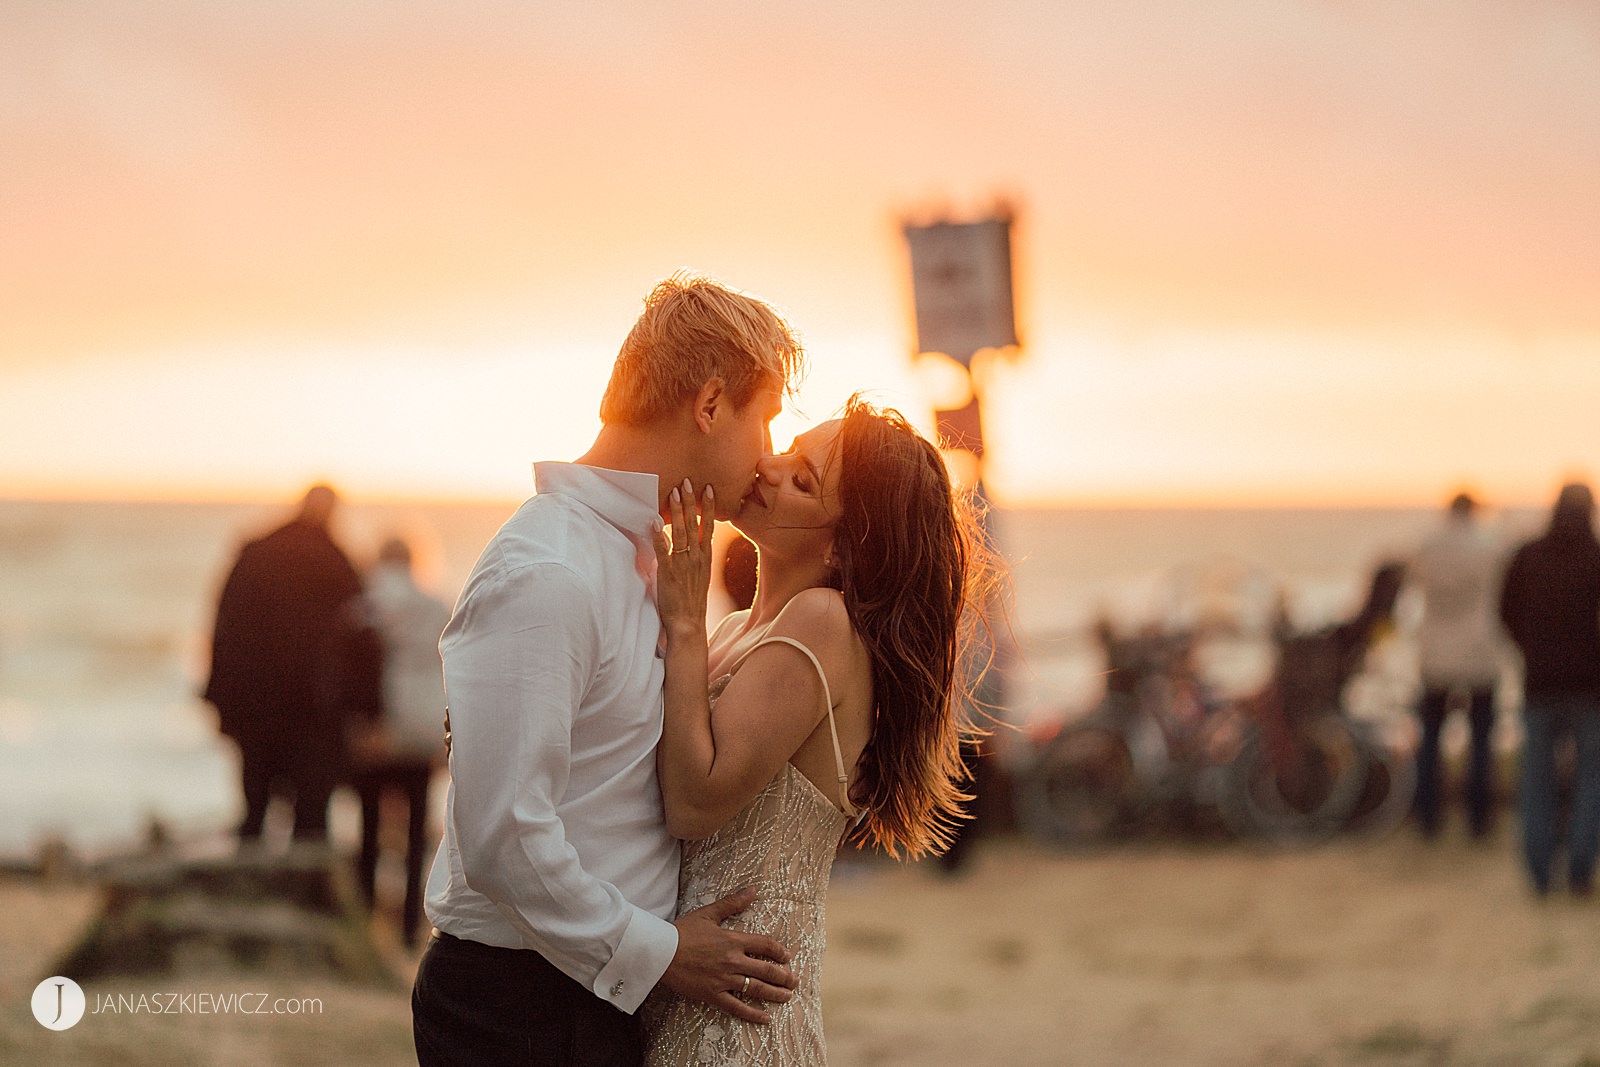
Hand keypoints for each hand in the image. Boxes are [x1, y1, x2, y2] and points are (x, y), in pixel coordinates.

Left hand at [652, 480, 713, 633]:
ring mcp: (684, 563)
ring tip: (674, 491)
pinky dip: (658, 535)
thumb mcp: (697, 576)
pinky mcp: (669, 571)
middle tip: (688, 481)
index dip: (709, 506)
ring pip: (680, 531)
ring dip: (676, 510)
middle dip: (690, 501)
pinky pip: (663, 549)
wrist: (689, 623)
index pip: (709, 526)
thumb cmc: (690, 602)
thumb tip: (681, 545)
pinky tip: (653, 520)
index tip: (709, 488)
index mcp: (705, 557)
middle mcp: (697, 557)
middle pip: (695, 523)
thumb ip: (691, 559)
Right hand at [660, 886, 795, 1023]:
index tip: (788, 957)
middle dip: (784, 977)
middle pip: (767, 970)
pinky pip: (737, 1007)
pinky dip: (753, 1014)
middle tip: (794, 982)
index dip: (780, 952)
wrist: (660, 952)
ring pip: (757, 989)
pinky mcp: (713, 994)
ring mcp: (724, 979)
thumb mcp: (709, 913)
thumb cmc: (683, 931)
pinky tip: (766, 1019)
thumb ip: (732, 903)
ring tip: (787, 997)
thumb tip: (753, 890)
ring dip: (775, 994)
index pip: (766, 945)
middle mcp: (733, 960)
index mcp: (734, 940)